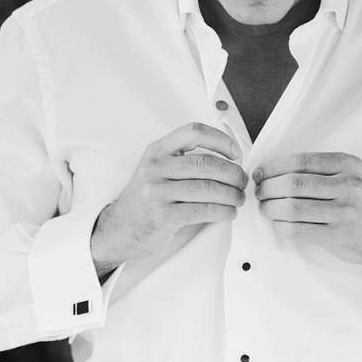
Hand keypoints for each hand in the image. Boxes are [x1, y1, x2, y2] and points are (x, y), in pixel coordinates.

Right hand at [91, 123, 247, 276]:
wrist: (119, 229)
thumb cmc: (146, 200)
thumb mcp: (157, 170)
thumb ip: (184, 161)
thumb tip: (229, 160)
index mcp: (157, 150)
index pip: (193, 132)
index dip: (220, 139)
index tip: (235, 153)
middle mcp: (155, 167)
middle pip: (206, 163)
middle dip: (232, 173)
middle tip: (242, 182)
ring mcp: (156, 192)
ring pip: (207, 188)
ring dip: (231, 195)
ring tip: (238, 199)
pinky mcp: (162, 216)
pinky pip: (202, 210)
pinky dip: (222, 211)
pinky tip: (228, 212)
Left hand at [253, 152, 361, 274]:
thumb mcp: (353, 176)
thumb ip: (322, 171)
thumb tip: (275, 171)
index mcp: (348, 165)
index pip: (300, 161)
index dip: (273, 167)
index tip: (260, 174)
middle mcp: (348, 186)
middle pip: (293, 183)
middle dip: (267, 189)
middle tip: (259, 193)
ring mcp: (344, 212)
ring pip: (292, 206)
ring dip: (270, 208)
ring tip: (265, 209)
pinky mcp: (338, 236)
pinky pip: (298, 230)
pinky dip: (281, 226)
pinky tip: (279, 224)